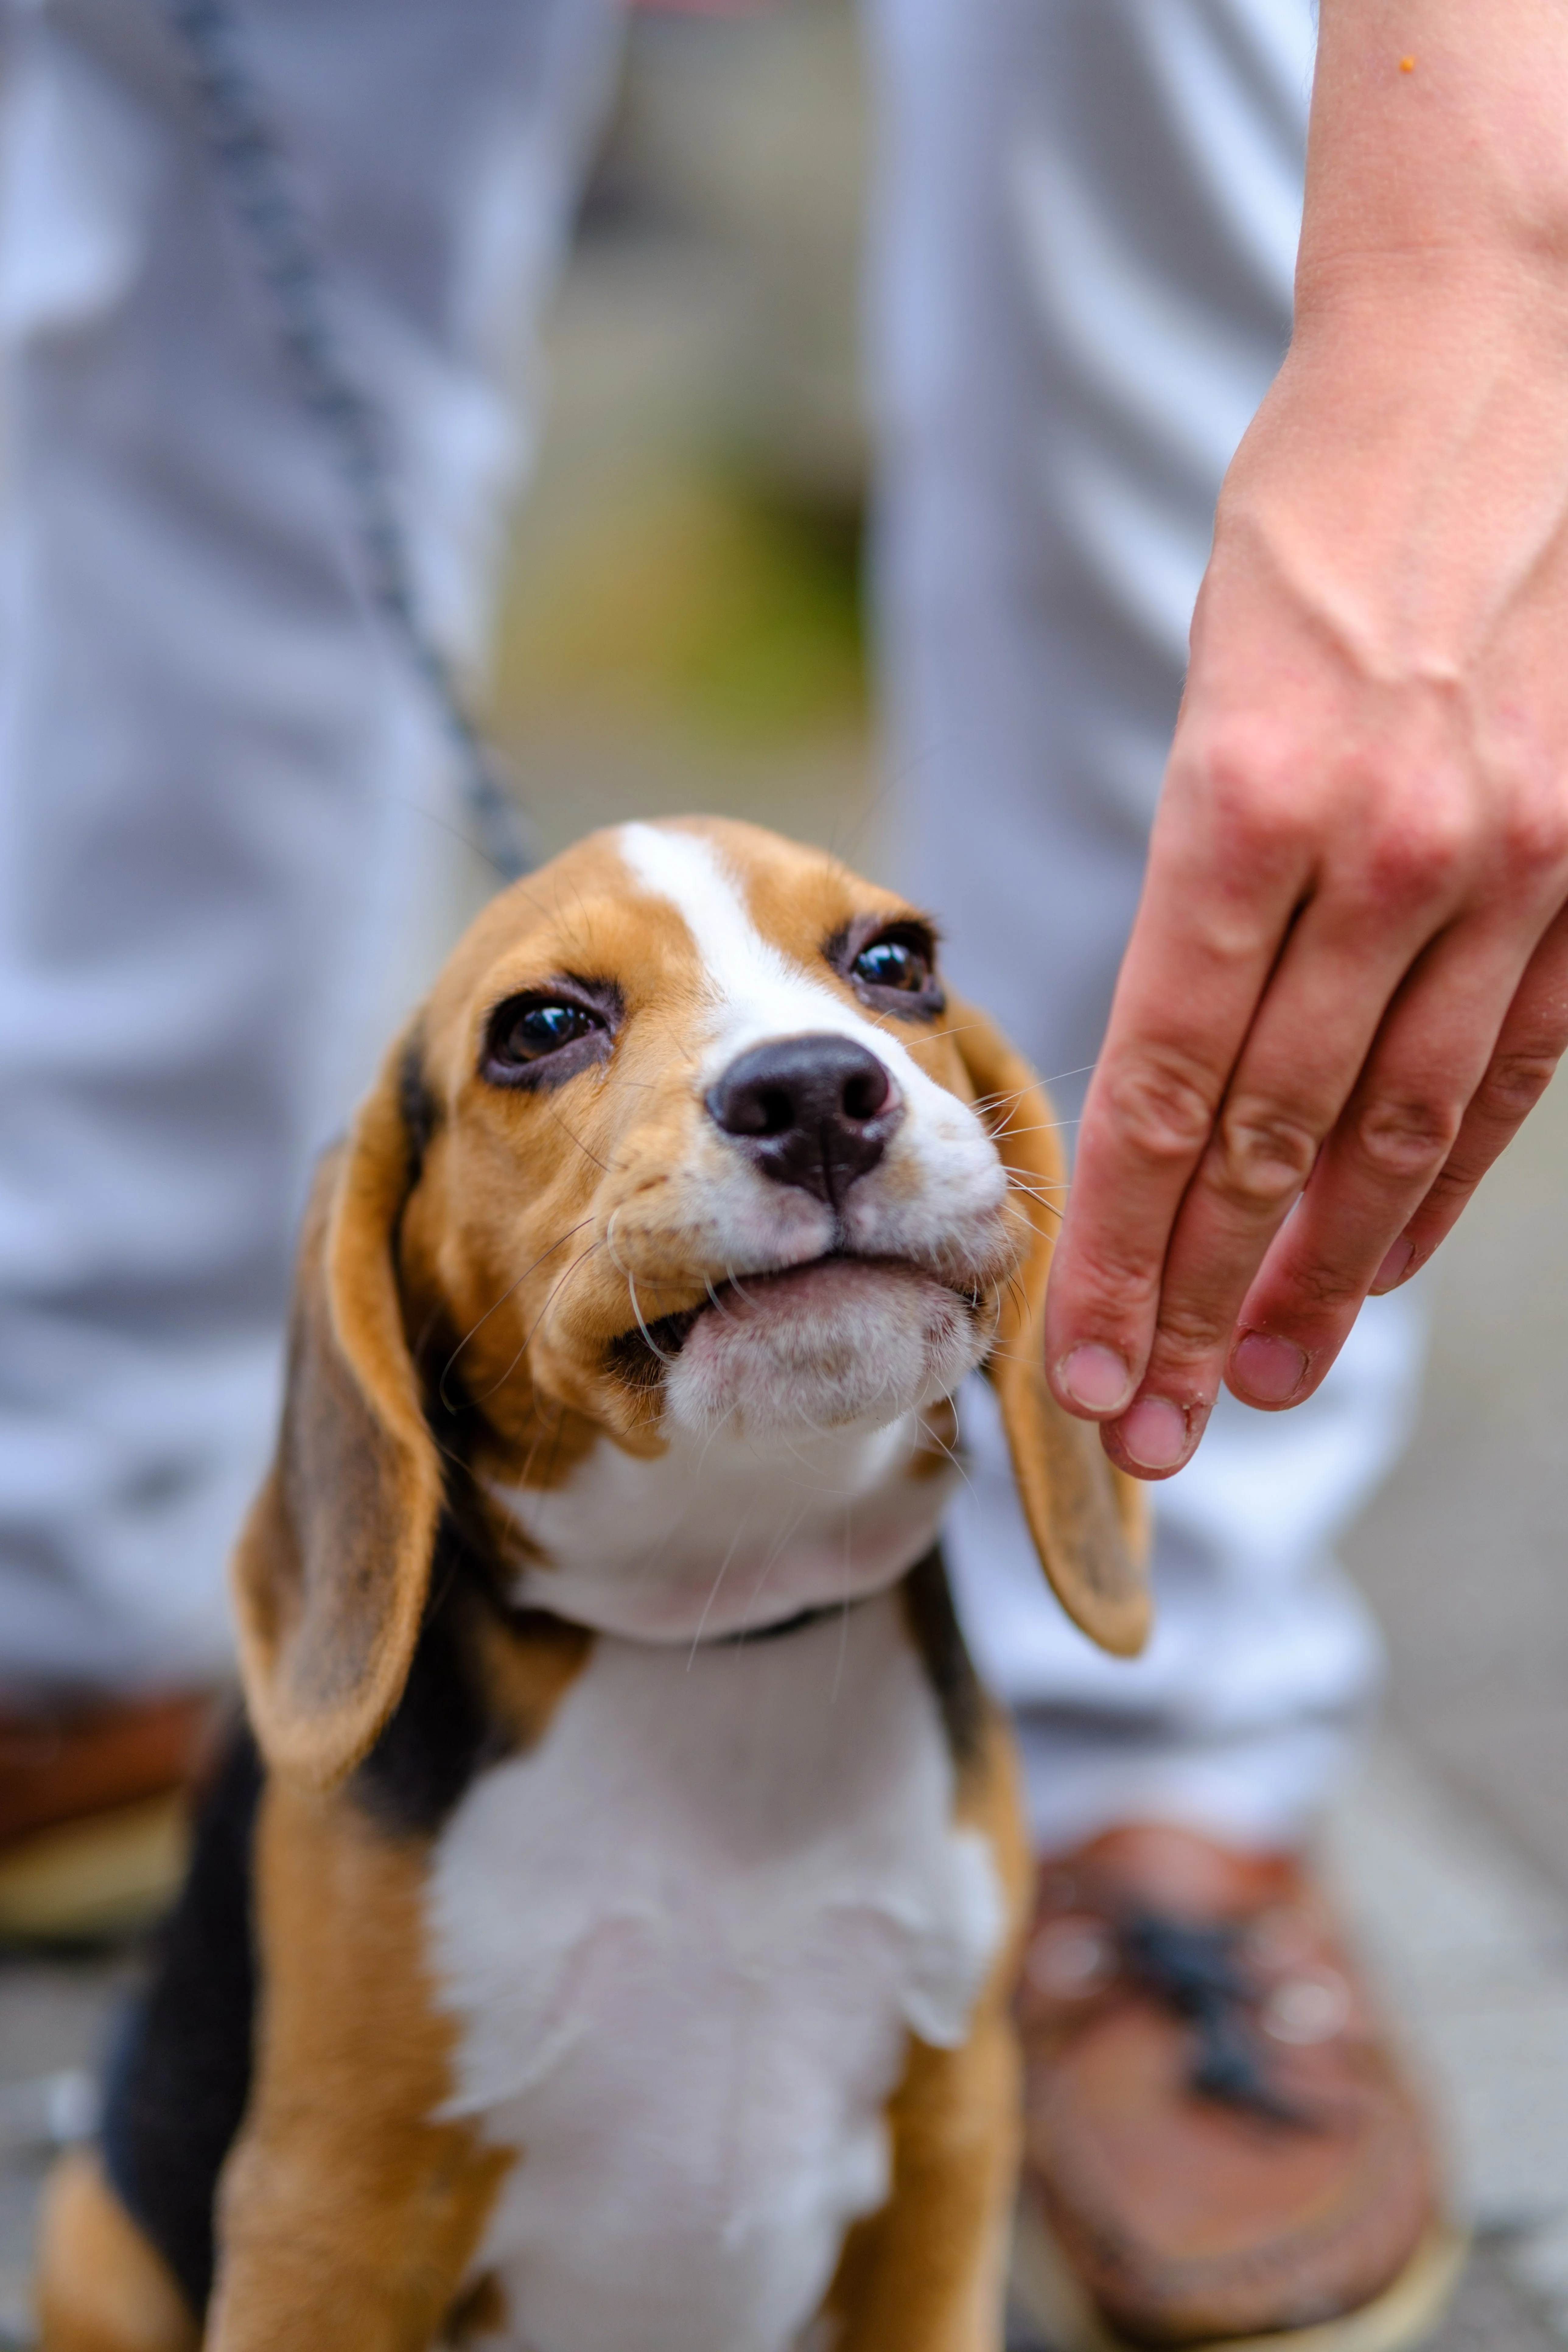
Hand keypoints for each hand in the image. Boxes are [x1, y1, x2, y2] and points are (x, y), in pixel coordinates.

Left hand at [1043, 2, 1567, 1478]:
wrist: (1486, 366)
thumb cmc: (1315, 525)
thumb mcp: (1213, 699)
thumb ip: (1208, 890)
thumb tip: (1185, 1063)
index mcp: (1249, 805)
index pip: (1167, 1088)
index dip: (1122, 1247)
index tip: (1078, 1358)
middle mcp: (1385, 854)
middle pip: (1274, 1142)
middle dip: (1201, 1299)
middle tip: (1148, 1424)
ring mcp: (1506, 865)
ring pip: (1396, 1132)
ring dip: (1317, 1277)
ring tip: (1250, 1382)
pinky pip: (1507, 1069)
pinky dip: (1433, 1184)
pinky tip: (1372, 1266)